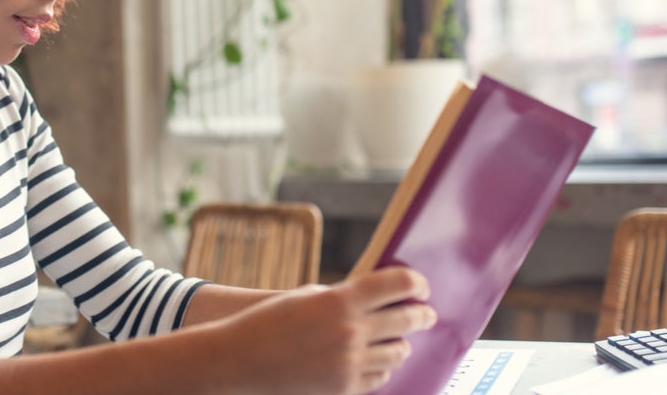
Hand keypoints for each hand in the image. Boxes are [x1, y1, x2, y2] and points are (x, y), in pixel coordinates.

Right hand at [212, 267, 435, 394]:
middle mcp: (350, 331)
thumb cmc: (270, 321)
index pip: (395, 284)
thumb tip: (379, 297)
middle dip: (421, 315)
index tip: (421, 286)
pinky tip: (376, 362)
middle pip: (405, 320)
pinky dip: (380, 368)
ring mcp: (349, 363)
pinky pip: (379, 378)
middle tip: (426, 314)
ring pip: (397, 353)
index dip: (415, 282)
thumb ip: (344, 296)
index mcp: (340, 300)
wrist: (239, 360)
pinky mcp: (344, 388)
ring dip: (400, 344)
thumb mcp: (307, 296)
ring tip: (399, 340)